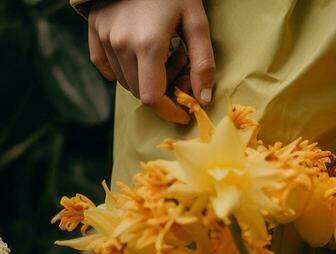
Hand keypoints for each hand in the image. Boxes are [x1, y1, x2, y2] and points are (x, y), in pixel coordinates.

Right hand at [88, 0, 214, 123]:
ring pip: (126, 81)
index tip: (183, 112)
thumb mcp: (196, 21)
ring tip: (163, 52)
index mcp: (148, 45)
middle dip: (162, 90)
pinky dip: (123, 70)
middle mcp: (121, 44)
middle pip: (140, 92)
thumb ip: (202, 63)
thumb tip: (202, 99)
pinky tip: (139, 54)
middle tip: (178, 64)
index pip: (152, 98)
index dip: (169, 112)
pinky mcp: (95, 30)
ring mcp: (105, 37)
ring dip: (145, 78)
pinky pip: (106, 66)